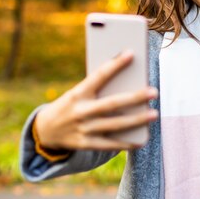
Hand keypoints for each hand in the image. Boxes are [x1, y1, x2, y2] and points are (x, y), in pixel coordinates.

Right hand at [34, 50, 157, 151]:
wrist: (45, 131)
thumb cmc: (71, 105)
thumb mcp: (77, 93)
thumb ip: (97, 88)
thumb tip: (127, 82)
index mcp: (78, 93)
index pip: (98, 76)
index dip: (115, 65)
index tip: (131, 53)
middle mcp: (80, 111)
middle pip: (112, 104)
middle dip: (135, 97)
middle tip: (154, 92)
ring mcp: (83, 129)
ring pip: (115, 125)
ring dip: (136, 120)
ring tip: (154, 114)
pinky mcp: (85, 144)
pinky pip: (110, 145)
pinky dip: (126, 143)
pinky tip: (141, 140)